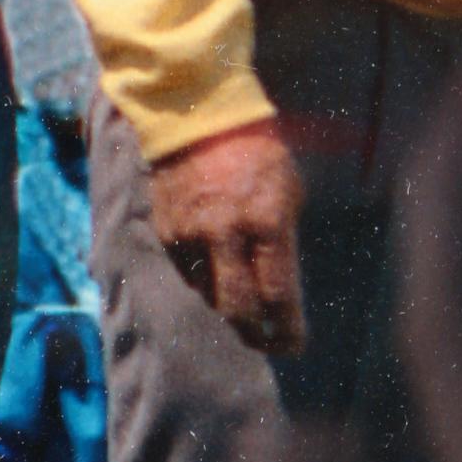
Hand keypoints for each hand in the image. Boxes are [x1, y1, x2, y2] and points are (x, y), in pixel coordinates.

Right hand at [147, 119, 305, 356]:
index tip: (295, 345)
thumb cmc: (257, 153)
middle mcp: (226, 233)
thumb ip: (283, 240)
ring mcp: (191, 235)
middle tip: (267, 344)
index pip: (279, 295)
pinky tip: (217, 274)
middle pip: (238, 310)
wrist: (198, 117)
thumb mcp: (287, 192)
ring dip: (229, 310)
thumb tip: (279, 289)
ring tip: (244, 311)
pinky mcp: (166, 233)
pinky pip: (188, 275)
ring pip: (209, 298)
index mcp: (266, 221)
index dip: (288, 329)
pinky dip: (204, 283)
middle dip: (256, 336)